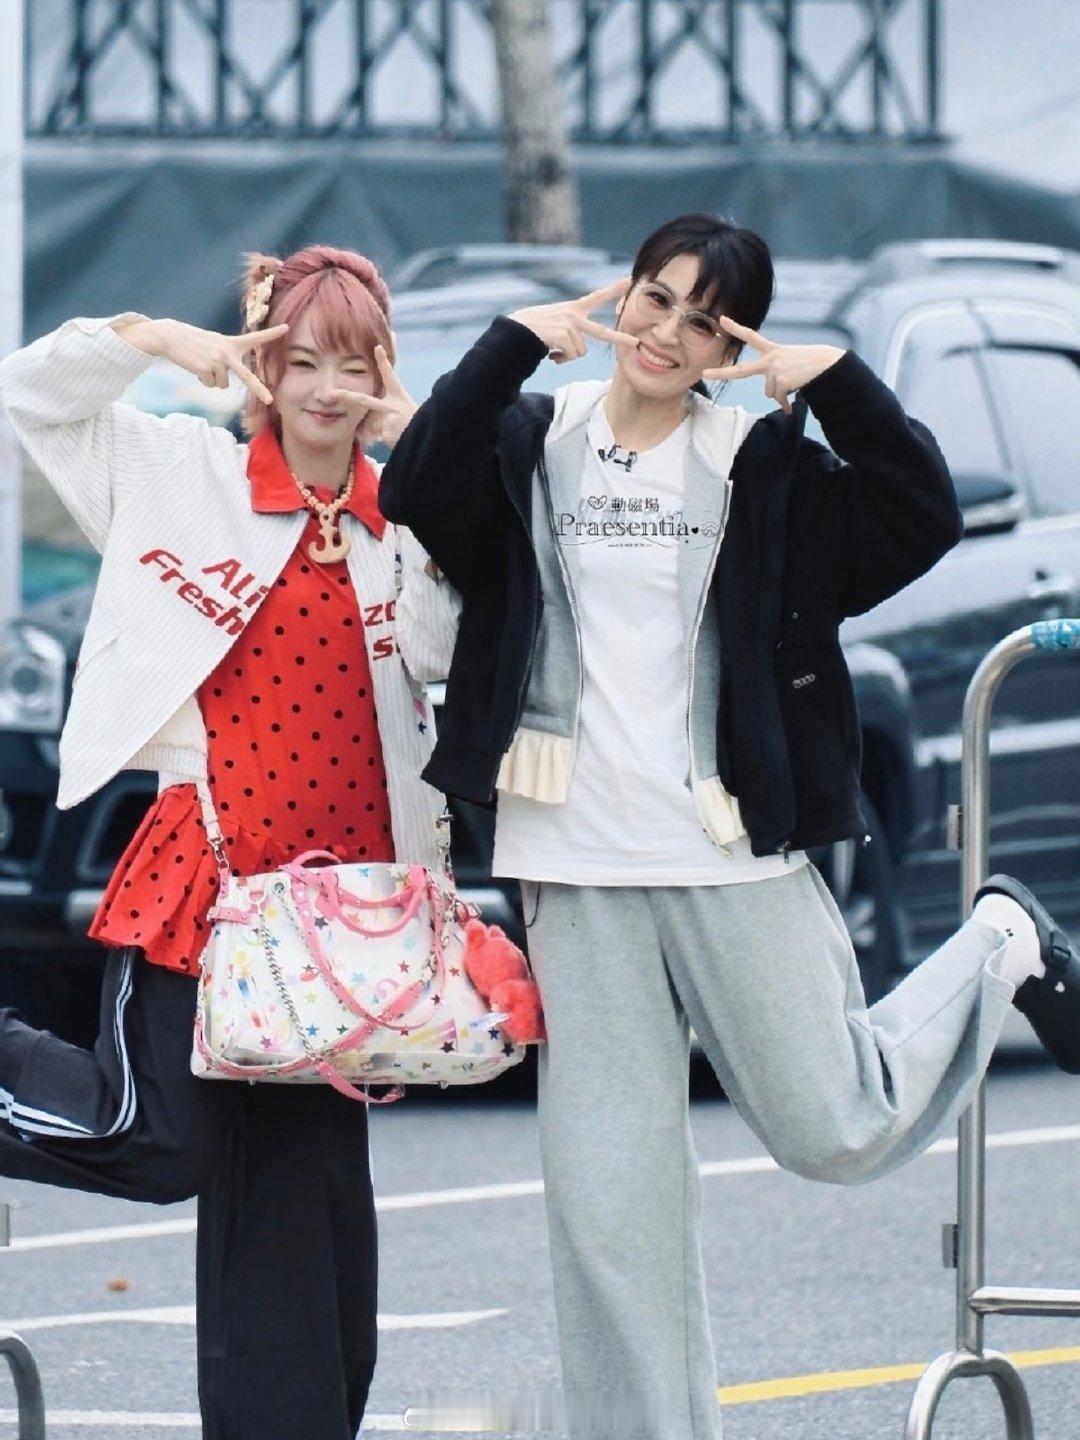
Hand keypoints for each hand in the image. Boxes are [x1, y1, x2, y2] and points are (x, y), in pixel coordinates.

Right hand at [112, 317, 286, 404]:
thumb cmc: (193, 341)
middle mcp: (228, 352)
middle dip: (259, 389)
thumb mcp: (214, 344)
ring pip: (222, 385)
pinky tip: (196, 367)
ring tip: (202, 363)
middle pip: (247, 376)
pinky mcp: (206, 369)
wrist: (170, 336)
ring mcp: (217, 361)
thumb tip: (225, 382)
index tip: (287, 327)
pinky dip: (203, 380)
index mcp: (231, 343)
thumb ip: (227, 357)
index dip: (271, 334)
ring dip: (212, 379)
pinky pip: (210, 385)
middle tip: (270, 401)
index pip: (254, 338)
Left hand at [320, 345, 418, 448]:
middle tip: (331, 393)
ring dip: (372, 433)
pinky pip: (373, 439)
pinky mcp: (388, 434)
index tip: (378, 347)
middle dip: (345, 396)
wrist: (428, 438)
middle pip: (363, 401)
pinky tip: (392, 442)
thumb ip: (388, 403)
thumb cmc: (414, 422)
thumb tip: (381, 386)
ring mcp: (389, 420)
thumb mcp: (405, 406)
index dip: (383, 361)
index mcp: (398, 396)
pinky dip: (376, 442)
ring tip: (391, 435)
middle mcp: (392, 406)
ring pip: (369, 426)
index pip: (390, 376)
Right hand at [509, 277, 637, 363]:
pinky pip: (570, 356)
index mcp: (573, 309)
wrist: (516, 330)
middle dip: (619, 339)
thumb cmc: (534, 329)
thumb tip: (578, 351)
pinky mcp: (563, 335)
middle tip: (635, 343)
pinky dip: (561, 359)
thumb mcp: (555, 322)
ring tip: (554, 350)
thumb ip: (570, 329)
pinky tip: (550, 353)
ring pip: (580, 353)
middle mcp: (574, 315)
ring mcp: (569, 325)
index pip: (596, 297)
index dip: (614, 290)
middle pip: (601, 332)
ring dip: (567, 356)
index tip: (629, 281)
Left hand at [703, 318, 845, 415]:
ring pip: (770, 392)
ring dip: (782, 392)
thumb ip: (776, 376)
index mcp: (772, 350)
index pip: (751, 336)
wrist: (827, 365)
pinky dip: (786, 403)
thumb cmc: (809, 363)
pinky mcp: (781, 383)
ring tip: (796, 382)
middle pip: (741, 371)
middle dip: (722, 373)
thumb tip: (777, 401)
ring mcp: (774, 372)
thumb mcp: (789, 363)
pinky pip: (779, 399)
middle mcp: (770, 360)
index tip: (722, 319)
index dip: (736, 328)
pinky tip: (793, 401)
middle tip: (704, 374)